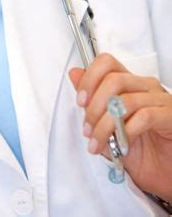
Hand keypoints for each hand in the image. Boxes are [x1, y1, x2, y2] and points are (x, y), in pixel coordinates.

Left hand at [69, 53, 171, 201]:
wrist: (165, 175)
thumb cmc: (141, 150)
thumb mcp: (108, 126)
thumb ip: (93, 101)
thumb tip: (74, 74)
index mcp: (129, 83)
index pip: (107, 63)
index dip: (89, 78)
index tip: (80, 101)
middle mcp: (145, 86)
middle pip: (113, 80)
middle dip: (94, 107)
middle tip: (87, 129)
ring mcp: (160, 100)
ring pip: (126, 100)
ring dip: (105, 125)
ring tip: (98, 143)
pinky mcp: (170, 116)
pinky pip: (145, 116)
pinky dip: (127, 131)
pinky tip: (122, 145)